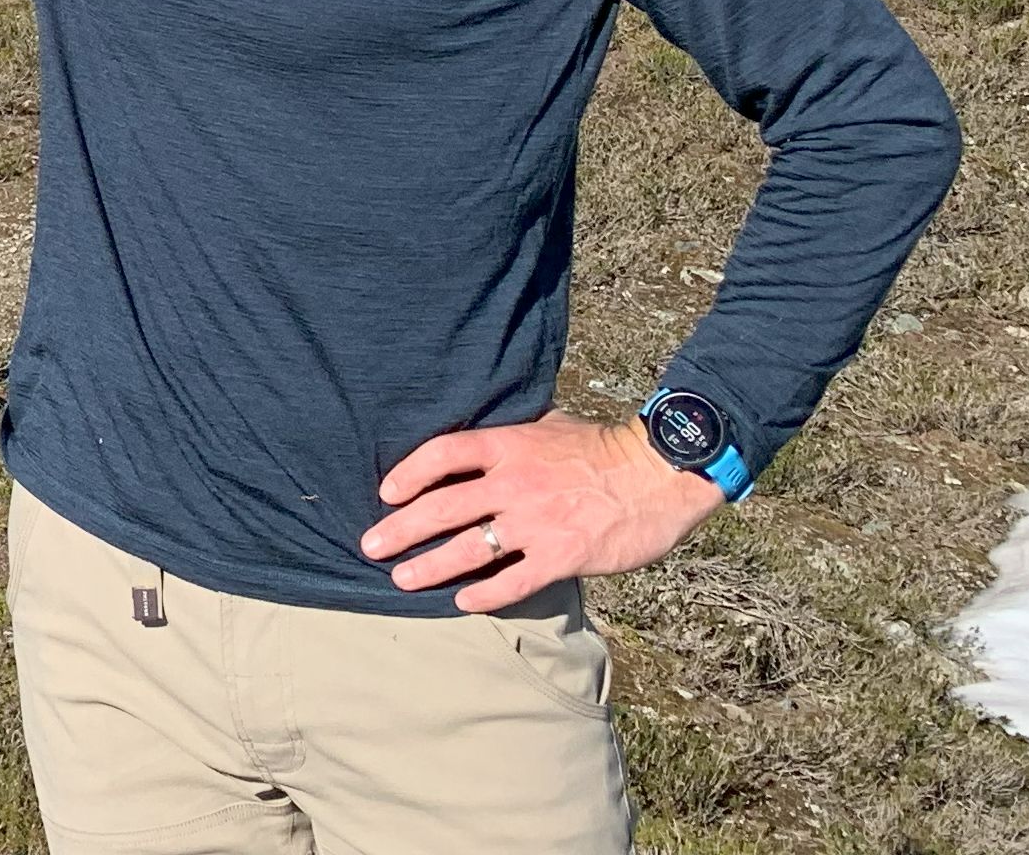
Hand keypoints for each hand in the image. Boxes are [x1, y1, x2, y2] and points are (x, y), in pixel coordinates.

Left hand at [362, 413, 721, 611]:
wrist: (658, 474)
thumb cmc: (601, 448)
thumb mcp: (548, 426)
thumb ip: (510, 438)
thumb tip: (475, 444)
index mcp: (509, 445)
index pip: (442, 454)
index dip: (408, 473)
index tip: (385, 493)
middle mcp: (515, 483)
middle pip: (442, 506)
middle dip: (401, 529)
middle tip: (371, 546)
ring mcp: (537, 522)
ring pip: (469, 548)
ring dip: (431, 566)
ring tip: (402, 578)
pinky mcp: (562, 555)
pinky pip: (513, 580)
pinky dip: (484, 594)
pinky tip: (462, 602)